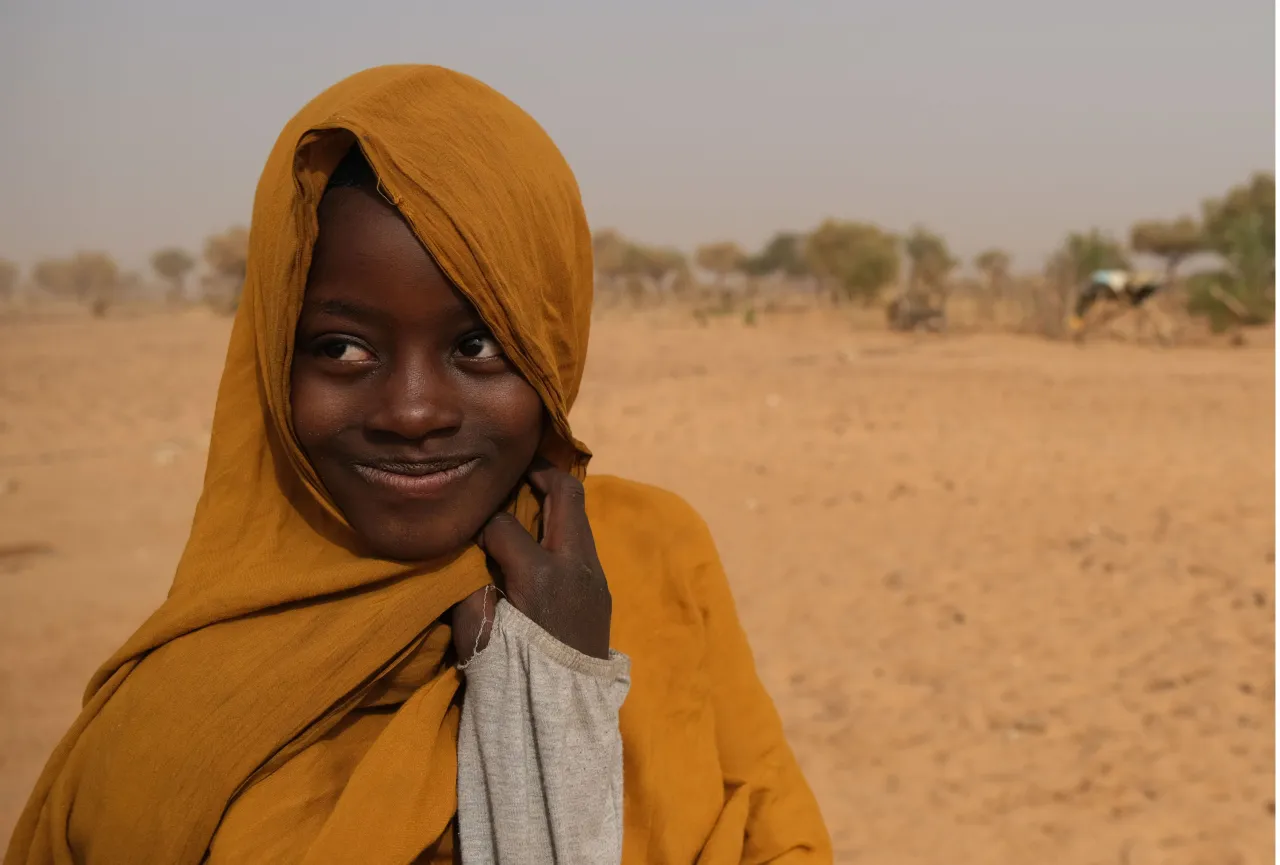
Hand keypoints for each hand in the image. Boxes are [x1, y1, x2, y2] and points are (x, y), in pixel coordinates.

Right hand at [450, 466, 611, 662]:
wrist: (562, 716)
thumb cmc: (512, 676)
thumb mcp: (476, 632)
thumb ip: (468, 584)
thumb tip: (462, 550)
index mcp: (542, 575)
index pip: (503, 522)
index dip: (479, 515)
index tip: (466, 516)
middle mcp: (576, 566)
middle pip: (566, 494)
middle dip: (539, 473)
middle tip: (514, 466)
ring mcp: (596, 577)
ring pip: (580, 517)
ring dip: (554, 501)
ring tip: (526, 496)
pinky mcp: (602, 591)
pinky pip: (583, 542)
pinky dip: (562, 528)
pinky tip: (540, 536)